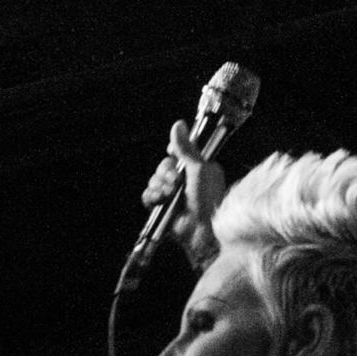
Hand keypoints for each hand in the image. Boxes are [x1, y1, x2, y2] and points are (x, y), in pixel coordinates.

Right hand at [143, 120, 227, 264]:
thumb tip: (178, 124)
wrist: (201, 231)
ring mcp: (174, 194)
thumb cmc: (208, 200)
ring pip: (154, 180)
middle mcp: (185, 180)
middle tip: (176, 182)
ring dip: (158, 185)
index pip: (178, 152)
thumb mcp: (200, 169)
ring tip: (169, 194)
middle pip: (163, 165)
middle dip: (165, 173)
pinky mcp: (164, 207)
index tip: (174, 155)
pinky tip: (159, 200)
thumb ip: (186, 148)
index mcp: (198, 167)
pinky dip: (152, 197)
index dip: (173, 152)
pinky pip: (149, 195)